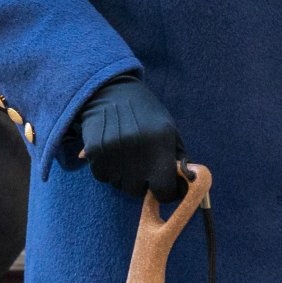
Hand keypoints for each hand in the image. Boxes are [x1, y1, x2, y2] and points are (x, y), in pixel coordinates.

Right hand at [73, 73, 186, 201]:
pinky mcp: (94, 151)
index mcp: (160, 143)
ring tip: (126, 155)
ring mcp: (113, 151)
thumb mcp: (169, 130)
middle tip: (141, 166)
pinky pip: (102, 177)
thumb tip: (186, 185)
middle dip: (142, 183)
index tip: (164, 186)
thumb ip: (179, 158)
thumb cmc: (146, 113)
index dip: (166, 191)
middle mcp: (136, 149)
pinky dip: (107, 170)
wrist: (111, 90)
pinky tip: (112, 153)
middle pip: (138, 191)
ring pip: (119, 185)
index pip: (164, 190)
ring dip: (124, 177)